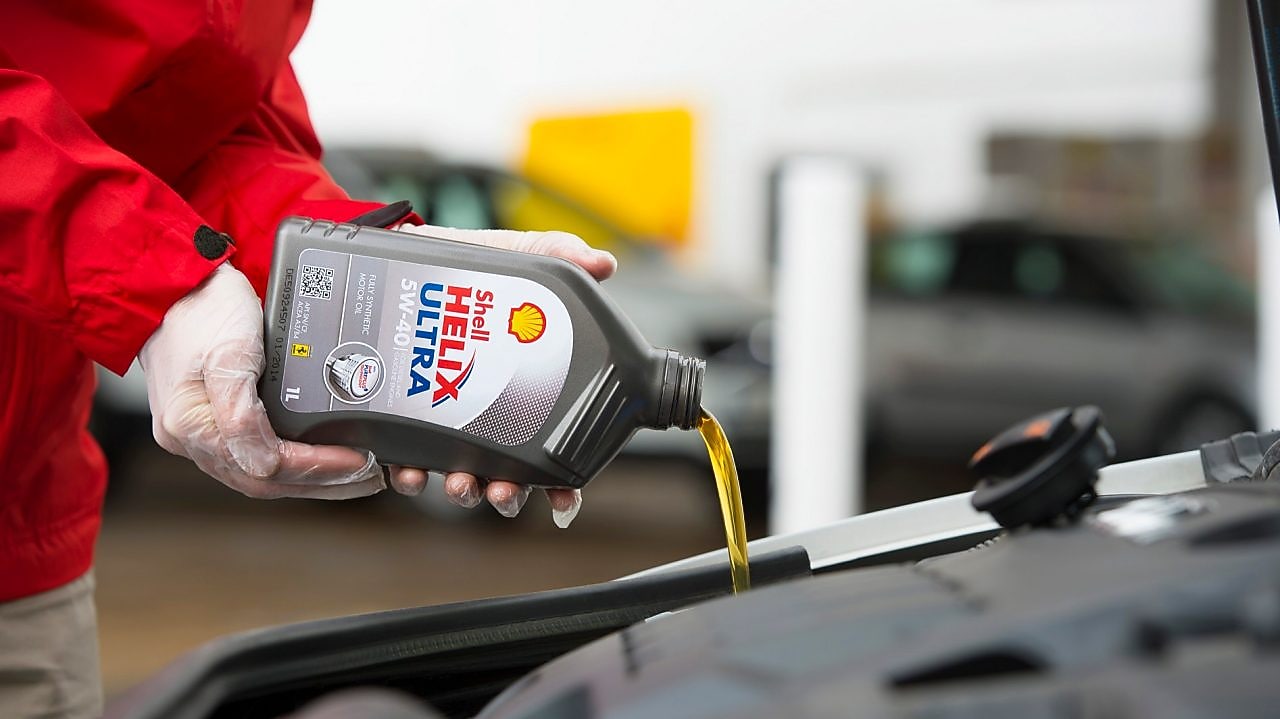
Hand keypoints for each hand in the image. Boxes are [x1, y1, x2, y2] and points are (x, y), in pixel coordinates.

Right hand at [139, 264, 384, 497]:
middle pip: (266, 482)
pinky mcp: (210, 420)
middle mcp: (190, 438)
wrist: (178, 281)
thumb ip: (241, 415)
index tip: (359, 460)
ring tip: (352, 474)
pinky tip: (317, 457)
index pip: (267, 467)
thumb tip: (265, 465)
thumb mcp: (229, 353)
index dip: (319, 469)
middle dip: (322, 484)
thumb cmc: (202, 308)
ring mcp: (198, 432)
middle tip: (367, 477)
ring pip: (261, 474)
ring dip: (308, 479)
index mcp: (191, 425)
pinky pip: (255, 454)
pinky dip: (290, 462)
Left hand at [388, 224, 617, 526]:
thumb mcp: (513, 255)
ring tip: (458, 483)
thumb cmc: (463, 262)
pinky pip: (404, 456)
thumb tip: (601, 263)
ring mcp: (442, 416)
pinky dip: (407, 471)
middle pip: (506, 472)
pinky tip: (408, 469)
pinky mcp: (399, 413)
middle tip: (501, 490)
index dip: (560, 482)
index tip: (562, 498)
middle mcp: (485, 409)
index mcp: (523, 384)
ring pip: (458, 472)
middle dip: (506, 492)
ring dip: (462, 489)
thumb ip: (557, 255)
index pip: (550, 447)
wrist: (398, 254)